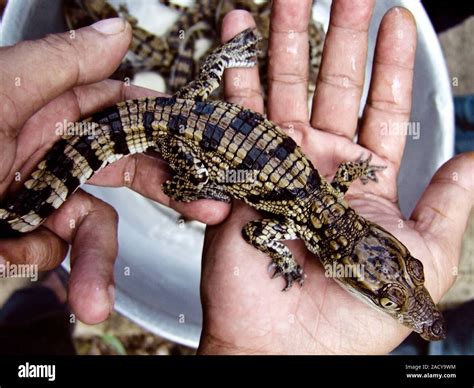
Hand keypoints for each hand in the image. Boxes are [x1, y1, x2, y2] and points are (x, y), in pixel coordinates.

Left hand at [0, 19, 229, 323]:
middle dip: (164, 192)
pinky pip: (53, 249)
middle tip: (209, 209)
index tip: (205, 146)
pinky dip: (38, 259)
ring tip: (94, 304)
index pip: (124, 108)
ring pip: (92, 224)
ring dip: (94, 265)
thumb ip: (61, 63)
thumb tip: (119, 30)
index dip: (167, 125)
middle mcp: (50, 147)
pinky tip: (8, 255)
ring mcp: (39, 192)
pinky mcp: (26, 231)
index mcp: (47, 106)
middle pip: (126, 165)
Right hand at [199, 0, 473, 353]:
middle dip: (340, 37)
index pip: (382, 106)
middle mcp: (320, 164)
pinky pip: (237, 116)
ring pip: (284, 91)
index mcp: (364, 180)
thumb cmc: (352, 315)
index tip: (399, 19)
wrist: (287, 346)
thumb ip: (448, 203)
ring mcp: (278, 164)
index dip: (390, 63)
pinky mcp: (240, 173)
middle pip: (333, 87)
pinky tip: (236, 42)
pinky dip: (235, 79)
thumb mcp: (421, 257)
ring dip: (286, 44)